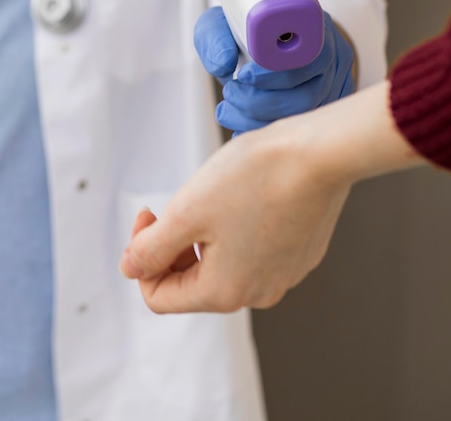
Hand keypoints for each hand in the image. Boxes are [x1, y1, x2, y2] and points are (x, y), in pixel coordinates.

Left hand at [118, 81, 422, 312]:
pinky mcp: (302, 252)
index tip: (149, 215)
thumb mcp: (186, 212)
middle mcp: (259, 293)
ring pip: (224, 263)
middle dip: (175, 244)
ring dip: (206, 235)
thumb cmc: (255, 178)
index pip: (160, 297)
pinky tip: (247, 196)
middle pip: (193, 281)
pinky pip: (255, 250)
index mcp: (225, 292)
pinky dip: (238, 229)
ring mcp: (285, 273)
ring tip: (216, 196)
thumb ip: (150, 250)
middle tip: (177, 203)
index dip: (141, 258)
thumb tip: (131, 269)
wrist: (320, 154)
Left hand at [194, 7, 355, 133]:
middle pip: (309, 95)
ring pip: (303, 119)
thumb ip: (216, 39)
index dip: (277, 73)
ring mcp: (331, 90)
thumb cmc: (238, 30)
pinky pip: (298, 133)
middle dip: (261, 103)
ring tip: (228, 110)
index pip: (311, 57)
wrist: (245, 43)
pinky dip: (264, 132)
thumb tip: (224, 63)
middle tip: (231, 93)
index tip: (243, 76)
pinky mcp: (323, 113)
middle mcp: (331, 60)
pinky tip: (240, 129)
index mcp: (316, 29)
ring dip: (258, 121)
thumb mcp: (219, 24)